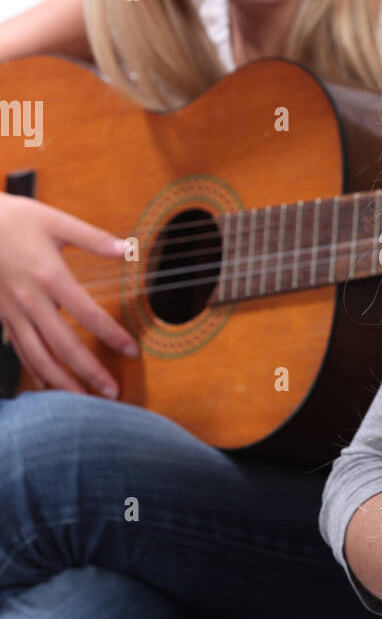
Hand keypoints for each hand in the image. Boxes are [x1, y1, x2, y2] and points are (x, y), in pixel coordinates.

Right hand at [0, 192, 137, 396]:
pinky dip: (34, 371)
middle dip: (89, 372)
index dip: (112, 335)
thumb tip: (128, 249)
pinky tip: (48, 385)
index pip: (88, 314)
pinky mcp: (1, 316)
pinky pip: (20, 350)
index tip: (132, 351)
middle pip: (63, 345)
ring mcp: (12, 312)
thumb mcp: (55, 220)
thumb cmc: (15, 218)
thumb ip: (93, 238)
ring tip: (83, 400)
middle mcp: (30, 300)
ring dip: (61, 381)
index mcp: (50, 276)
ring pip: (37, 356)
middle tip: (111, 392)